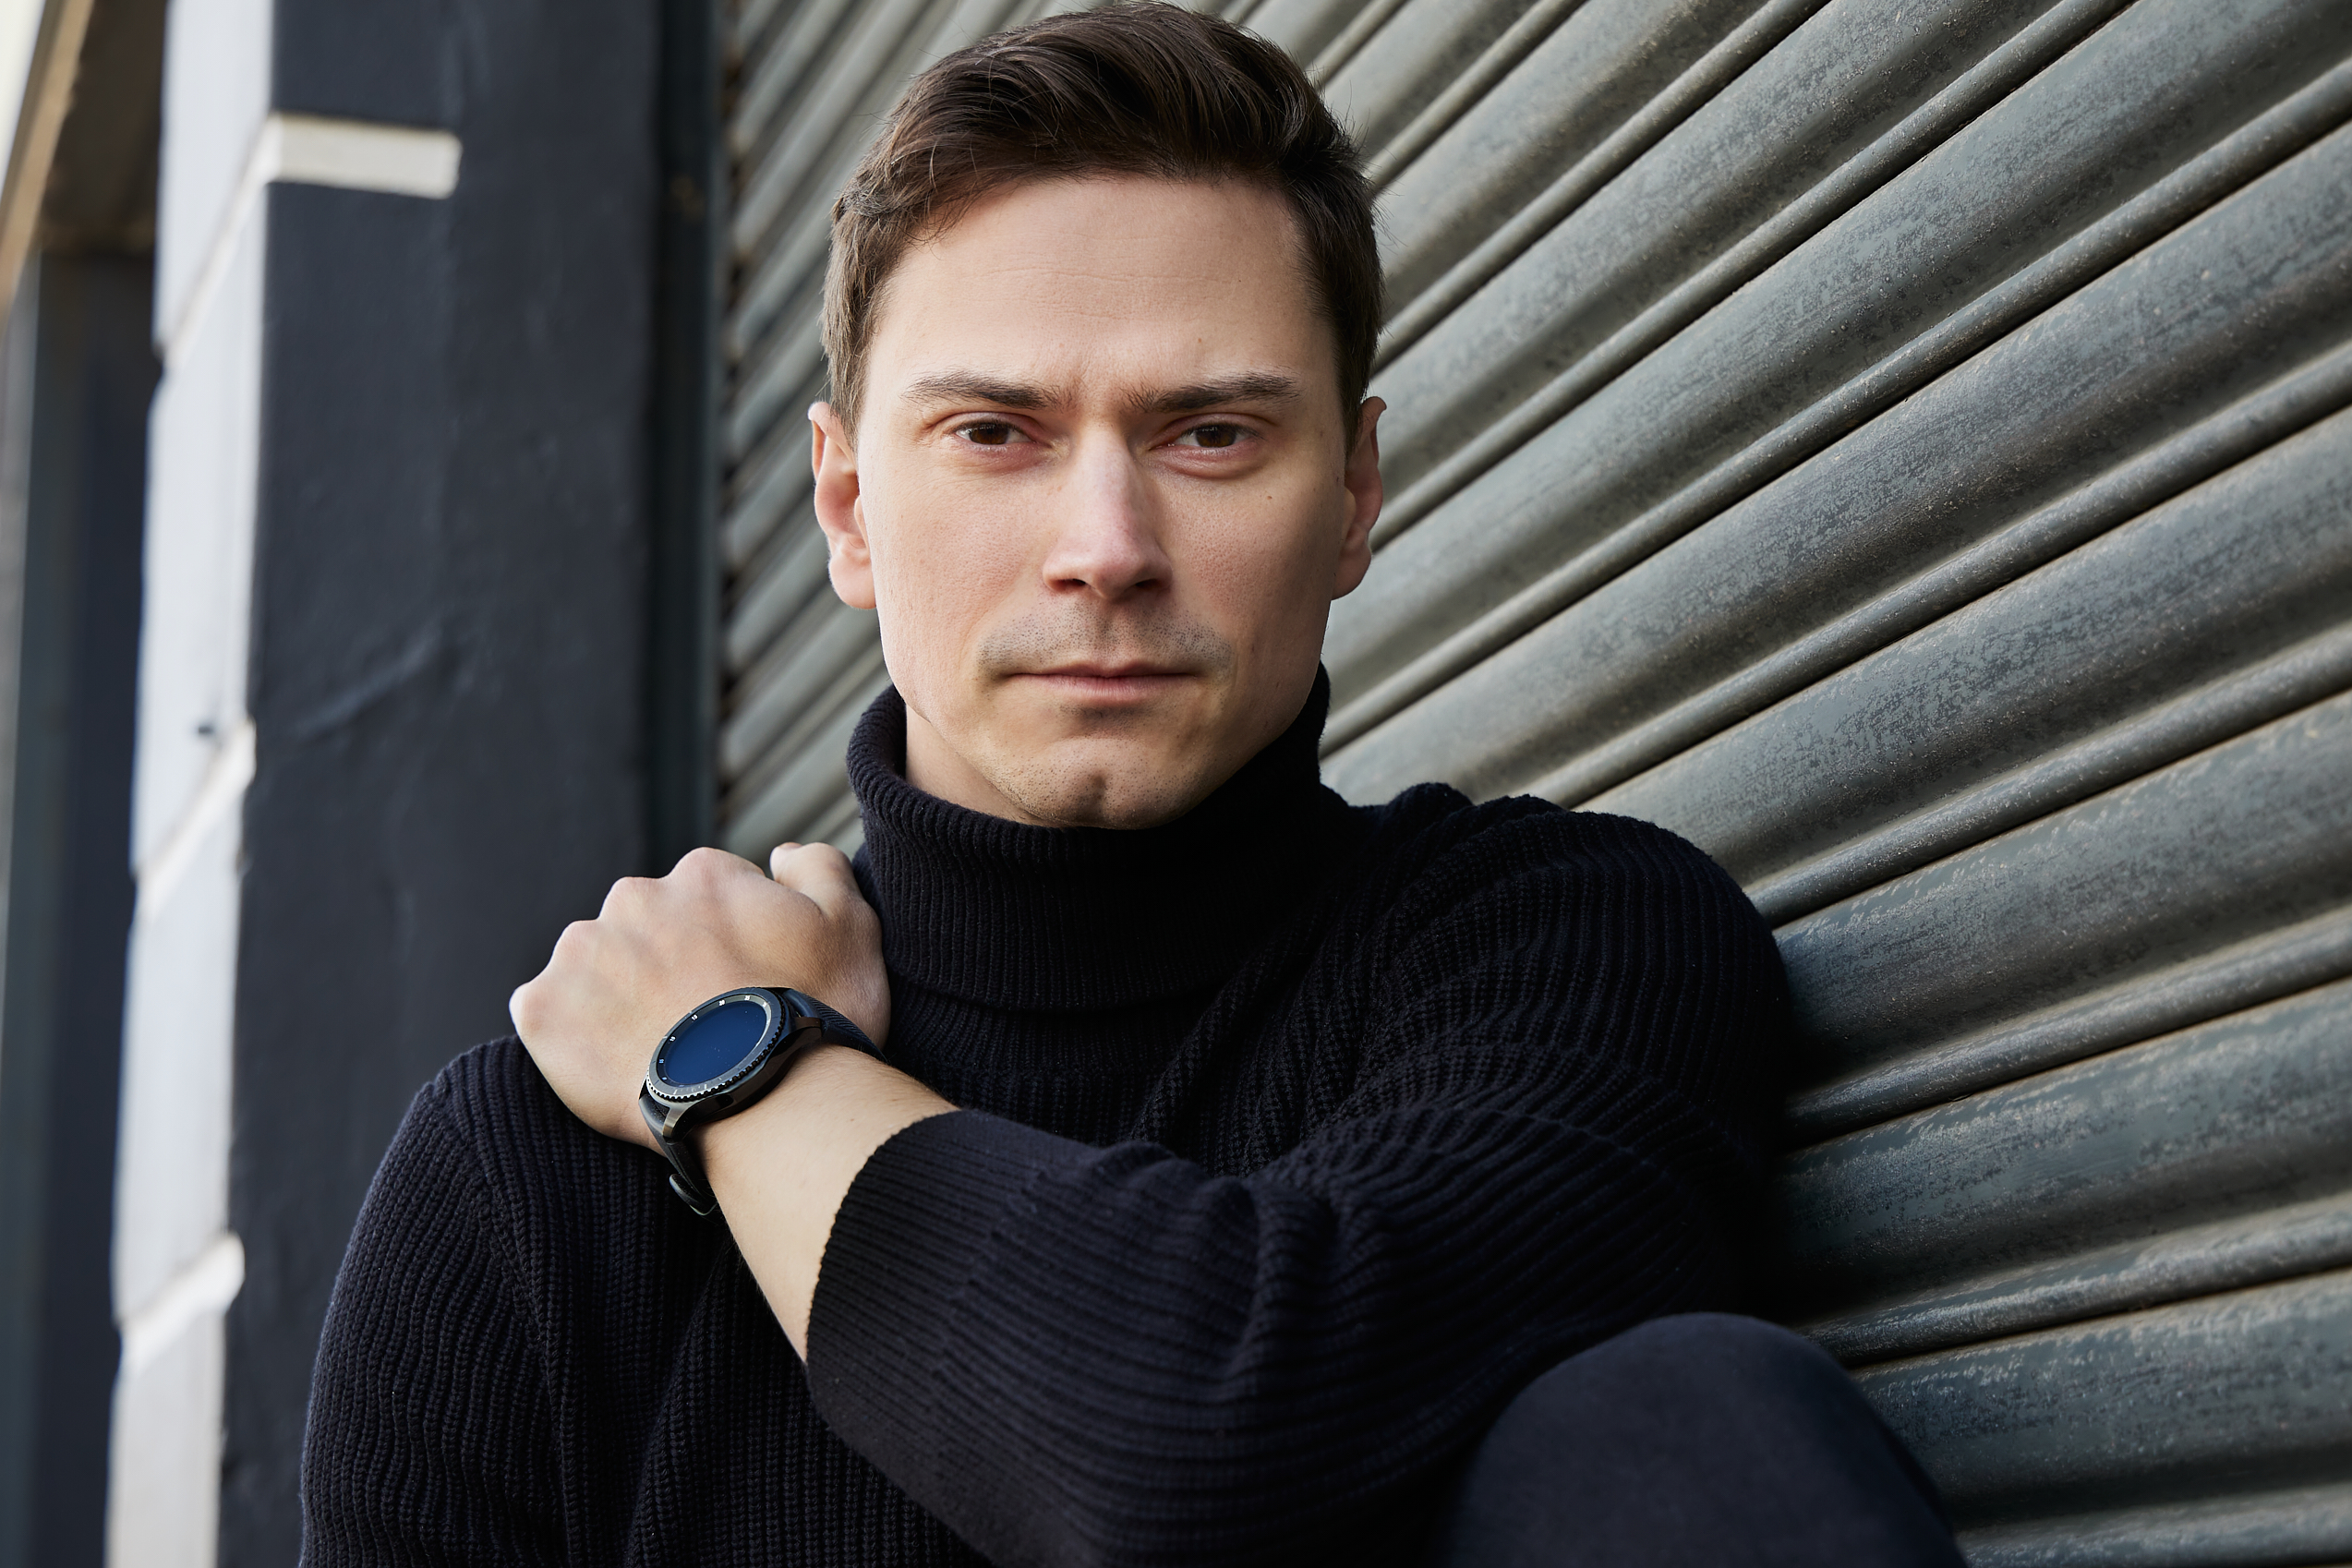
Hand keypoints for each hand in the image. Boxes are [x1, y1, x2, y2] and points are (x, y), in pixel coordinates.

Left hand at [510, 844, 890, 1150]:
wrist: (767, 1105)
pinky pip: (548, 1016)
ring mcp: (582, 954)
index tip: (744, 989)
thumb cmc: (815, 1019)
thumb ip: (817, 868)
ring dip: (619, 998)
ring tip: (662, 1054)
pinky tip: (617, 1067)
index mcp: (702, 875)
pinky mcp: (543, 1011)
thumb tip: (780, 852)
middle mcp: (634, 899)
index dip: (730, 947)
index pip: (707, 899)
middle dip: (668, 967)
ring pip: (596, 970)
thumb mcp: (851, 927)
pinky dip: (572, 1037)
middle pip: (647, 929)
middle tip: (703, 1027)